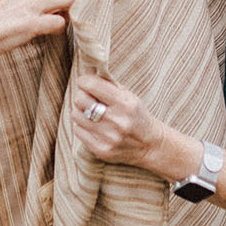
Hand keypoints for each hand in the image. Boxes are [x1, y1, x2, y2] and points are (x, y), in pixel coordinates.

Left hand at [68, 74, 200, 177]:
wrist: (150, 145)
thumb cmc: (136, 115)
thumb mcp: (129, 96)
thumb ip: (108, 84)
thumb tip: (85, 75)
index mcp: (125, 103)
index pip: (91, 85)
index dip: (84, 81)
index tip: (84, 82)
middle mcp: (117, 121)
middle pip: (80, 99)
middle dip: (82, 96)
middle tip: (88, 98)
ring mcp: (109, 137)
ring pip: (76, 115)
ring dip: (81, 112)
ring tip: (91, 113)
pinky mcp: (101, 150)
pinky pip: (78, 131)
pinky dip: (83, 127)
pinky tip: (94, 127)